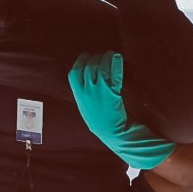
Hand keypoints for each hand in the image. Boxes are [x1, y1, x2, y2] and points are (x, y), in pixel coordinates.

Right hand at [67, 51, 174, 168]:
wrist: (117, 137)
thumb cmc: (106, 125)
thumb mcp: (91, 111)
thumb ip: (89, 96)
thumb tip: (91, 82)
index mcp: (79, 98)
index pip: (74, 73)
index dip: (80, 63)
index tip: (86, 56)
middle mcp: (86, 94)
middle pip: (88, 68)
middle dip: (95, 59)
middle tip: (103, 54)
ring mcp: (98, 93)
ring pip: (99, 68)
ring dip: (105, 59)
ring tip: (111, 54)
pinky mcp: (112, 94)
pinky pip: (112, 74)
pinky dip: (115, 64)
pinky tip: (118, 58)